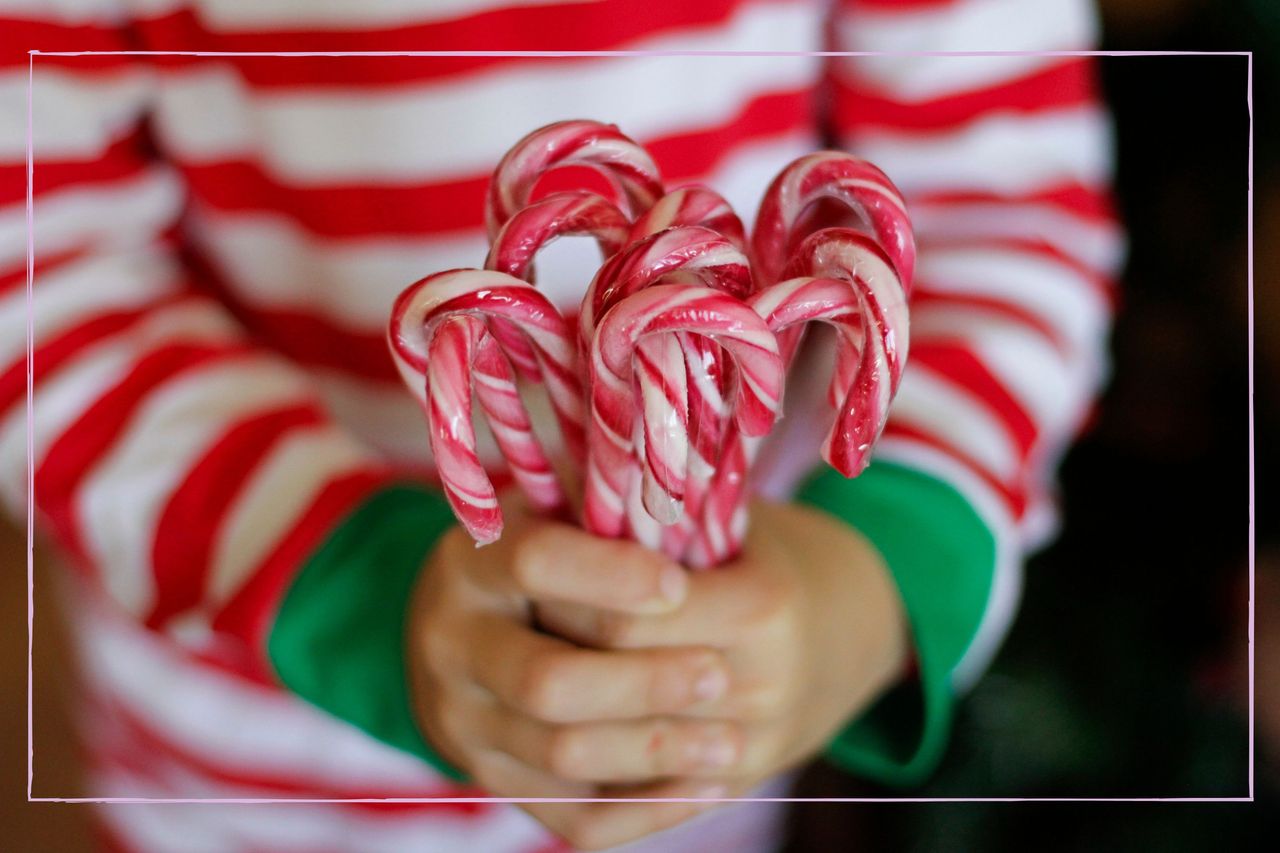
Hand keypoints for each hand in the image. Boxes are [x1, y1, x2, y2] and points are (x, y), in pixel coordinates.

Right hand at [406, 497, 747, 849]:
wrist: (472, 629)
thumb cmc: (557, 552)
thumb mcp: (565, 511)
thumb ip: (607, 504)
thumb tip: (672, 481)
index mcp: (468, 561)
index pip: (533, 563)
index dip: (609, 575)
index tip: (678, 583)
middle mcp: (448, 642)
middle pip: (548, 682)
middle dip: (643, 683)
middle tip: (718, 674)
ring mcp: (462, 722)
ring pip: (564, 755)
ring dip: (656, 751)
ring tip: (733, 741)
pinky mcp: (492, 782)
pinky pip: (572, 818)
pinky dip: (647, 808)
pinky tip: (708, 784)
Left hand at [537, 499, 910, 797]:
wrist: (852, 626)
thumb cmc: (767, 552)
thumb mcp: (723, 514)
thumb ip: (650, 511)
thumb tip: (551, 493)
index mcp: (762, 608)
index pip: (620, 621)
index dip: (560, 597)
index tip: (529, 568)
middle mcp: (759, 688)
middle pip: (605, 688)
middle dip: (543, 653)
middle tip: (516, 621)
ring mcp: (744, 754)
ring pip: (598, 760)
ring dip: (537, 716)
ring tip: (513, 672)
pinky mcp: (723, 794)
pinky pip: (617, 819)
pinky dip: (564, 786)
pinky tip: (535, 738)